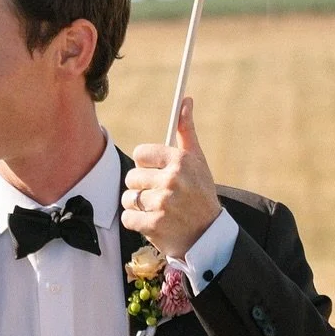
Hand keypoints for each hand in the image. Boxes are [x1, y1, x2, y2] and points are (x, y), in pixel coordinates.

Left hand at [121, 97, 221, 260]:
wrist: (206, 234)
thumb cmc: (200, 194)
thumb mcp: (197, 162)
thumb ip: (186, 132)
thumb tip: (185, 101)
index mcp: (180, 161)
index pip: (139, 154)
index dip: (144, 166)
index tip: (154, 173)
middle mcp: (171, 180)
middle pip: (131, 177)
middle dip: (140, 187)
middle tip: (157, 195)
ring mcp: (162, 203)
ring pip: (127, 198)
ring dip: (136, 206)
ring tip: (154, 209)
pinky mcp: (153, 225)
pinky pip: (127, 218)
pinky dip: (135, 222)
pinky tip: (150, 222)